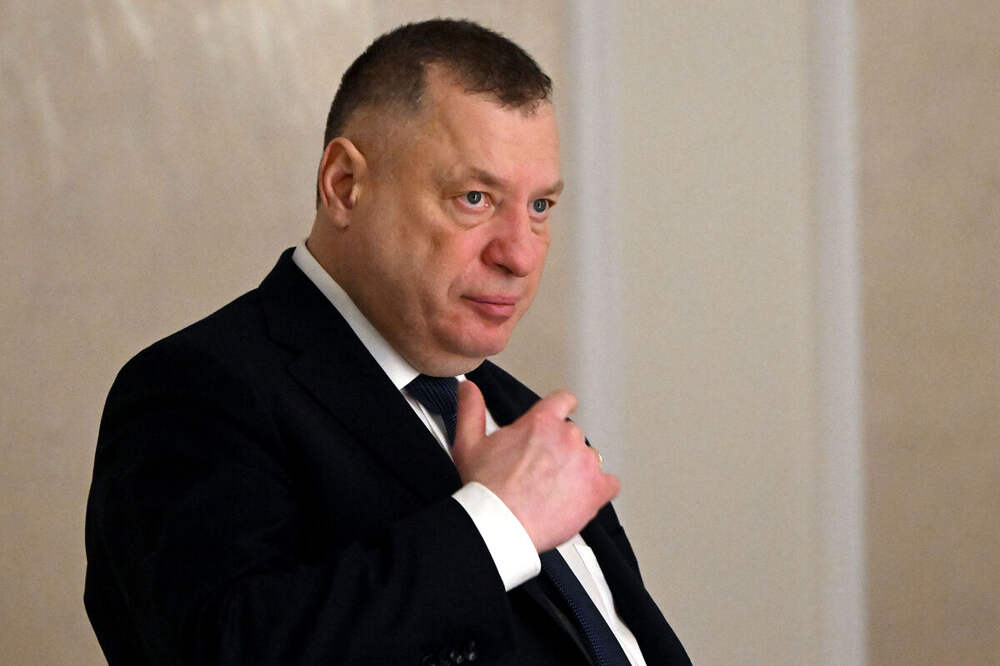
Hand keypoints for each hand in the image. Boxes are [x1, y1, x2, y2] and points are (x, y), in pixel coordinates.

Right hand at [451, 381, 620, 551]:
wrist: (500, 523)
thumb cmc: (486, 488)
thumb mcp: (469, 443)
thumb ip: (471, 409)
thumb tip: (469, 389)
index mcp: (541, 422)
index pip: (563, 401)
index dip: (561, 409)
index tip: (559, 418)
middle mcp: (568, 437)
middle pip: (572, 436)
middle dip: (560, 450)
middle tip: (541, 470)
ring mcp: (585, 462)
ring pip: (589, 460)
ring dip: (576, 471)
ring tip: (554, 489)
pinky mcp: (597, 489)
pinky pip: (610, 484)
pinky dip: (599, 490)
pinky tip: (580, 498)